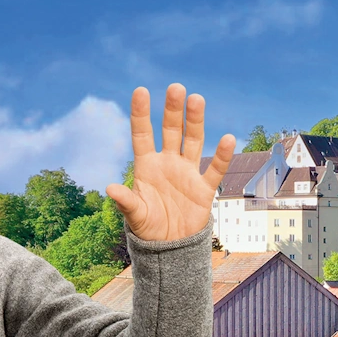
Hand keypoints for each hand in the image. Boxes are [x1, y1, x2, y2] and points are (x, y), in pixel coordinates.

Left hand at [105, 83, 235, 240]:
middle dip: (173, 110)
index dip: (141, 113)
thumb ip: (126, 201)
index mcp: (147, 166)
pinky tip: (227, 139)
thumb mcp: (135, 215)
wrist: (170, 249)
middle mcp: (168, 164)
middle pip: (171, 131)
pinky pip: (215, 169)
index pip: (143, 134)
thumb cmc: (148, 229)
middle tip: (175, 88)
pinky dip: (221, 156)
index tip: (141, 91)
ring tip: (196, 99)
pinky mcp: (204, 189)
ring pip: (193, 141)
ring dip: (195, 121)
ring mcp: (187, 173)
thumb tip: (110, 188)